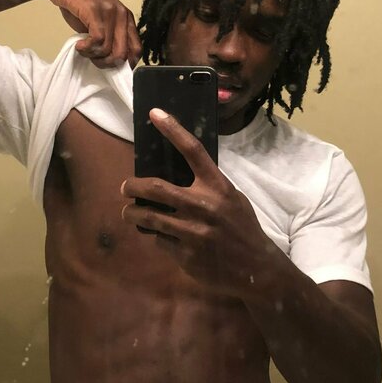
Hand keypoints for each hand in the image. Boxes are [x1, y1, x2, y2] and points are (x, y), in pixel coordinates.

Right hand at [47, 0, 141, 68]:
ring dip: (93, 56)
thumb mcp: (98, 22)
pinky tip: (79, 45)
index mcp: (127, 18)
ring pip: (108, 50)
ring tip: (83, 49)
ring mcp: (110, 12)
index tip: (107, 65)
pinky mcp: (95, 11)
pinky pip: (97, 40)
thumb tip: (113, 62)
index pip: (136, 50)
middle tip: (92, 59)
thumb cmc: (78, 3)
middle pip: (123, 54)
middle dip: (106, 64)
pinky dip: (87, 49)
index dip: (124, 64)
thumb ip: (108, 38)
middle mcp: (123, 15)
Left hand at [119, 108, 271, 293]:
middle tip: (125, 187)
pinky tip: (162, 238)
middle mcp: (204, 205)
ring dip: (132, 214)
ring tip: (129, 212)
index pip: (193, 150)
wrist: (255, 269)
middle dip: (132, 187)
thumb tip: (177, 175)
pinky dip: (157, 238)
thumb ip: (209, 187)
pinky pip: (159, 241)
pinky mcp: (185, 254)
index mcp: (218, 187)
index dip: (172, 129)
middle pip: (155, 187)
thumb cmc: (242, 229)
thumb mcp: (233, 199)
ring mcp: (193, 231)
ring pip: (149, 217)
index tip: (154, 113)